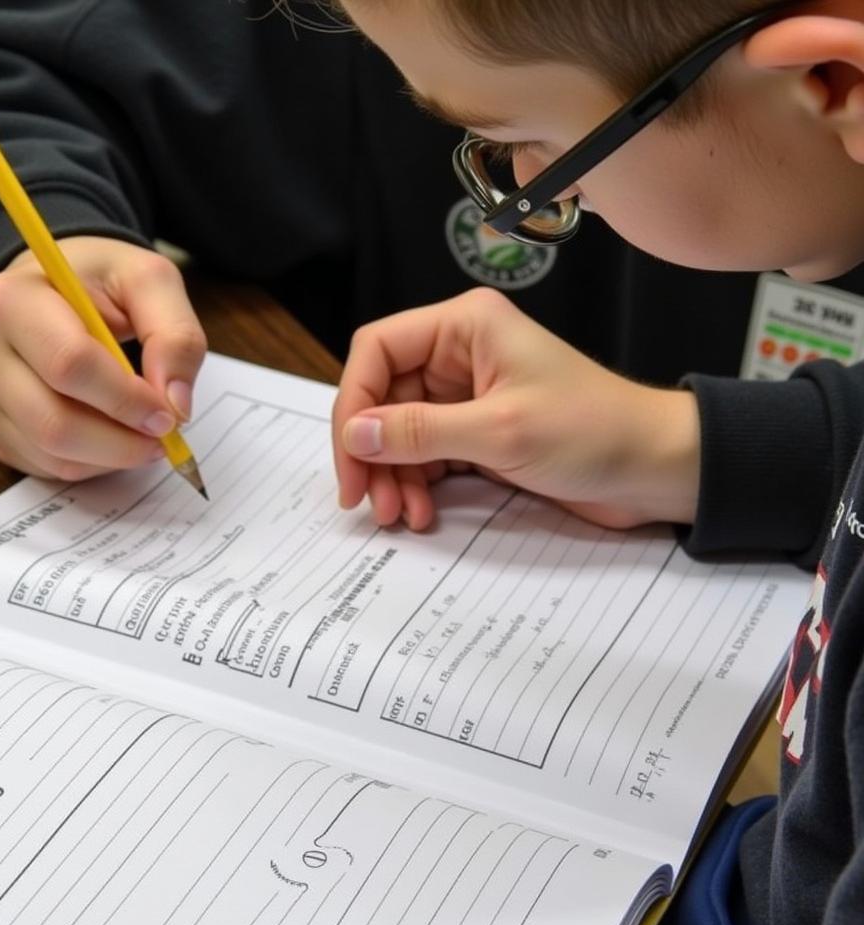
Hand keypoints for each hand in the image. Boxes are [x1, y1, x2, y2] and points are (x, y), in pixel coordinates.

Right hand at [0, 236, 205, 478]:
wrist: (54, 290)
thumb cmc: (100, 282)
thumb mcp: (148, 281)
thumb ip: (175, 334)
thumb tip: (176, 405)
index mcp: (12, 300)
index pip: (69, 365)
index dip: (127, 399)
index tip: (168, 413)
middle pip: (54, 423)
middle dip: (122, 442)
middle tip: (164, 435)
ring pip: (51, 454)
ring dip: (112, 457)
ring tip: (144, 435)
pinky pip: (46, 467)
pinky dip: (92, 465)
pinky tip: (113, 437)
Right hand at [332, 288, 700, 530]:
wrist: (655, 468)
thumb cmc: (593, 432)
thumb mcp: (500, 432)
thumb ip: (421, 432)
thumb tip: (355, 434)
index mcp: (464, 327)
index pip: (378, 350)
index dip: (353, 404)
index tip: (351, 459)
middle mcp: (459, 354)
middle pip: (383, 396)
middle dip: (372, 451)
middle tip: (370, 502)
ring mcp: (467, 395)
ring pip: (399, 431)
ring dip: (392, 475)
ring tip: (401, 514)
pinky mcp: (477, 432)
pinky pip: (426, 454)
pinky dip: (417, 483)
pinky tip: (422, 512)